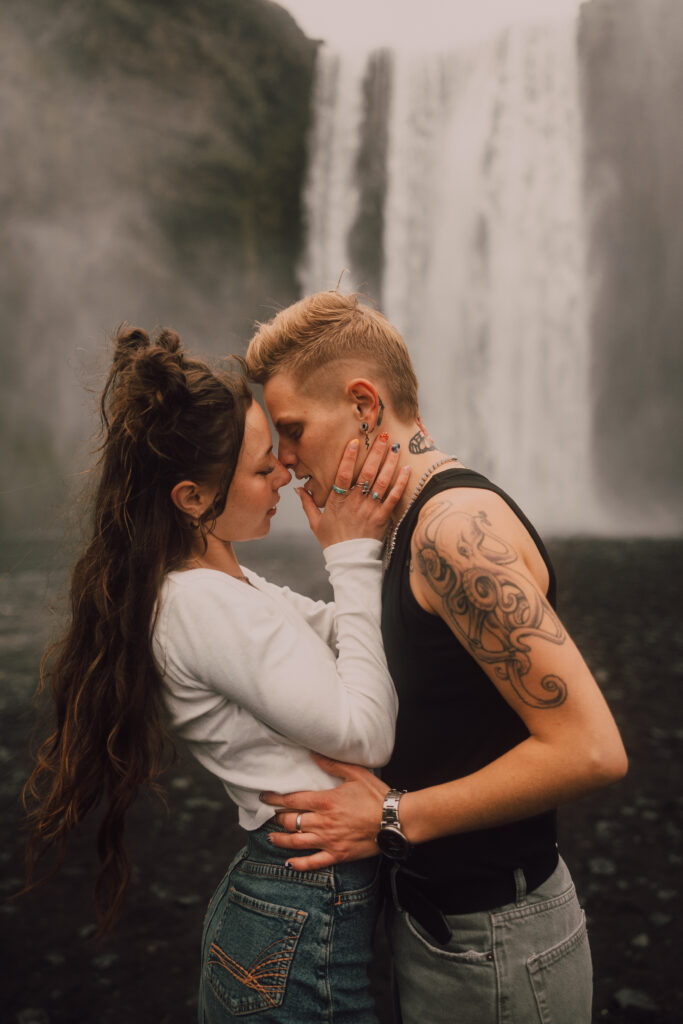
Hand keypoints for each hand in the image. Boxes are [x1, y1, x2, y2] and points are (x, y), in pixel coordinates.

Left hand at [261, 754, 388, 869]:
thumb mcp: (356, 773)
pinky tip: (289, 863)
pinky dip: (299, 864)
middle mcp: (323, 822)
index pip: (292, 800)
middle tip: (271, 816)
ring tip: (271, 837)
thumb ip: (332, 764)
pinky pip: (313, 863)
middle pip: (291, 822)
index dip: (275, 800)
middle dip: (278, 819)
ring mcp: (329, 840)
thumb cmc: (377, 796)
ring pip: (296, 842)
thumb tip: (313, 754)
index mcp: (325, 801)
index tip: (265, 798)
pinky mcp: (338, 854)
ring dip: (280, 840)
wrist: (395, 821)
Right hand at [296, 435, 410, 547]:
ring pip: (382, 481)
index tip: (354, 442)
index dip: (348, 458)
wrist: (349, 561)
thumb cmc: (332, 541)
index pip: (343, 475)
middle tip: (382, 436)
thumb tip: (298, 488)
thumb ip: (308, 503)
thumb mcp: (315, 522)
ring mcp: (370, 509)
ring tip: (396, 446)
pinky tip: (406, 469)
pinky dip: (401, 483)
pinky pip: (394, 497)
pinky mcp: (383, 517)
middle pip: (366, 473)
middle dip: (375, 452)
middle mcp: (355, 502)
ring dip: (390, 462)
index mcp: (338, 501)